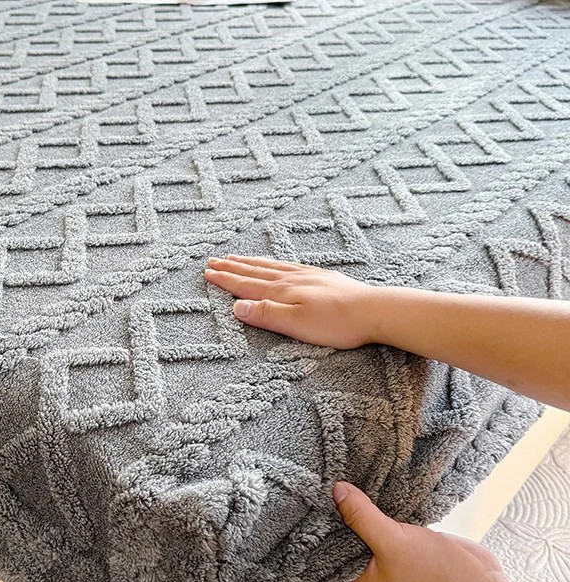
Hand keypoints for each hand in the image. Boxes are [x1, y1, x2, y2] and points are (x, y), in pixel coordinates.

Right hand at [204, 255, 378, 348]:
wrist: (374, 311)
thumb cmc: (337, 323)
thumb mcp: (297, 324)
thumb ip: (267, 314)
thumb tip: (237, 308)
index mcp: (282, 292)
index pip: (246, 285)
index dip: (225, 280)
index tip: (207, 273)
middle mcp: (291, 279)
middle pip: (254, 271)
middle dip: (232, 267)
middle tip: (213, 260)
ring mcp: (306, 275)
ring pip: (270, 266)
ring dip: (249, 262)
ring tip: (235, 257)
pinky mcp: (320, 277)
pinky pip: (287, 264)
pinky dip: (272, 262)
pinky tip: (274, 262)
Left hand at [333, 481, 514, 581]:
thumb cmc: (436, 580)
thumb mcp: (392, 543)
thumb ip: (362, 517)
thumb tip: (336, 490)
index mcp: (355, 568)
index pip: (327, 535)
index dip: (321, 510)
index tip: (312, 481)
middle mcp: (368, 558)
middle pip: (347, 522)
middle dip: (343, 499)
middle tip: (329, 464)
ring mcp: (389, 546)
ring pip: (369, 516)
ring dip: (365, 497)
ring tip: (348, 464)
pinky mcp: (408, 536)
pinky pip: (390, 512)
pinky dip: (385, 498)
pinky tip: (378, 475)